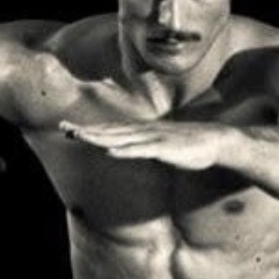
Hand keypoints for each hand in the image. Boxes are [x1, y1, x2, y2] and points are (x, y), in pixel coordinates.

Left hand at [59, 119, 230, 171]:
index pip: (110, 130)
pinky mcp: (164, 148)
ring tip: (80, 136)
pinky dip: (124, 149)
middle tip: (63, 127)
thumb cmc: (187, 145)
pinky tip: (110, 150)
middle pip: (109, 131)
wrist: (214, 141)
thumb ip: (144, 145)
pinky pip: (141, 150)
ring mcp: (153, 139)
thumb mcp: (161, 145)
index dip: (88, 129)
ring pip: (121, 138)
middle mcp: (143, 132)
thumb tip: (130, 147)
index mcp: (141, 132)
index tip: (67, 128)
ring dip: (100, 137)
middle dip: (86, 130)